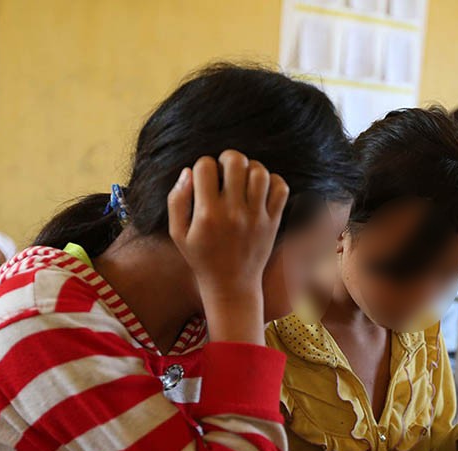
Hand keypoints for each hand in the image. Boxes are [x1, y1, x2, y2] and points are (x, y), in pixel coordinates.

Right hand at [167, 150, 288, 343]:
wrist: (231, 285)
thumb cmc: (202, 257)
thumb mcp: (178, 233)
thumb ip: (177, 200)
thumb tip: (188, 171)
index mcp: (207, 214)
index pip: (205, 167)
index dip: (203, 166)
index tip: (204, 179)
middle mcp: (233, 213)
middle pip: (235, 162)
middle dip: (227, 158)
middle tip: (225, 169)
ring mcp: (256, 217)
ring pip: (259, 172)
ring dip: (250, 167)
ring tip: (243, 178)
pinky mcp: (272, 222)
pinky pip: (280, 188)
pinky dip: (272, 181)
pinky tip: (260, 189)